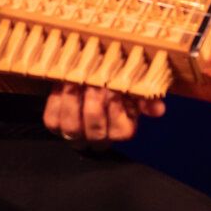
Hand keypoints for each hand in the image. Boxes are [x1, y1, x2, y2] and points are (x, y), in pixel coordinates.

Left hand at [43, 83, 166, 145]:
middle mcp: (98, 138)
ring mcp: (75, 133)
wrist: (86, 72)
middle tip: (94, 82)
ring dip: (73, 101)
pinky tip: (62, 85)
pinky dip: (56, 101)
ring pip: (72, 127)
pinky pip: (53, 120)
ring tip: (76, 81)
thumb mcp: (132, 86)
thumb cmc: (113, 79)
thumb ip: (145, 97)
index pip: (121, 132)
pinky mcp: (55, 124)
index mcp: (122, 130)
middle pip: (95, 131)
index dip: (116, 111)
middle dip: (94, 103)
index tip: (114, 90)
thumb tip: (158, 109)